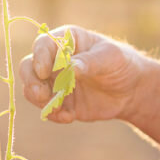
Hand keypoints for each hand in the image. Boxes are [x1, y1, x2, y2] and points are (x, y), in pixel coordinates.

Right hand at [20, 26, 148, 123]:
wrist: (131, 91)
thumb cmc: (121, 64)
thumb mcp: (110, 58)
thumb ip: (90, 62)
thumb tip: (71, 67)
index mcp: (65, 41)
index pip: (43, 45)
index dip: (39, 57)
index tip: (44, 72)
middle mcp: (53, 61)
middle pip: (28, 67)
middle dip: (31, 82)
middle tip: (41, 95)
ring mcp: (54, 82)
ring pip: (32, 89)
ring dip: (40, 101)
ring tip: (59, 109)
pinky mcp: (58, 101)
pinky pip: (45, 108)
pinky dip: (52, 114)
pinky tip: (69, 117)